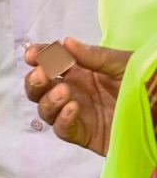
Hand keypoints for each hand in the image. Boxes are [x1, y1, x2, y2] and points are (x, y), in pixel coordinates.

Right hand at [24, 38, 129, 155]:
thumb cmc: (145, 83)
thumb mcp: (122, 64)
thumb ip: (94, 56)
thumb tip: (65, 43)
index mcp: (79, 72)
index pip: (49, 63)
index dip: (38, 58)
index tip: (33, 55)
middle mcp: (73, 92)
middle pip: (39, 88)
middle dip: (34, 80)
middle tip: (42, 75)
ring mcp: (76, 114)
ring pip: (45, 109)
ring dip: (47, 100)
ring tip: (63, 93)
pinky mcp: (84, 135)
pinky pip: (63, 130)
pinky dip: (62, 120)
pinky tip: (72, 109)